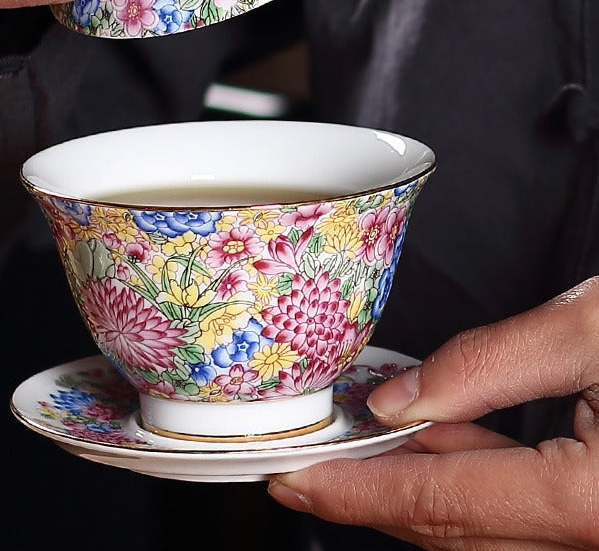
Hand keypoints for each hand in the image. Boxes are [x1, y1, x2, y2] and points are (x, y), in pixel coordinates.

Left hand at [267, 277, 598, 549]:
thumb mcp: (589, 330)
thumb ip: (484, 367)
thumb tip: (397, 400)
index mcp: (593, 504)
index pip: (435, 499)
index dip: (354, 489)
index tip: (291, 480)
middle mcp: (595, 538)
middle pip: (449, 524)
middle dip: (367, 494)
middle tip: (300, 467)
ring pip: (478, 524)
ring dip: (407, 484)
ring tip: (350, 445)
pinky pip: (513, 509)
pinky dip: (458, 475)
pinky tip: (427, 439)